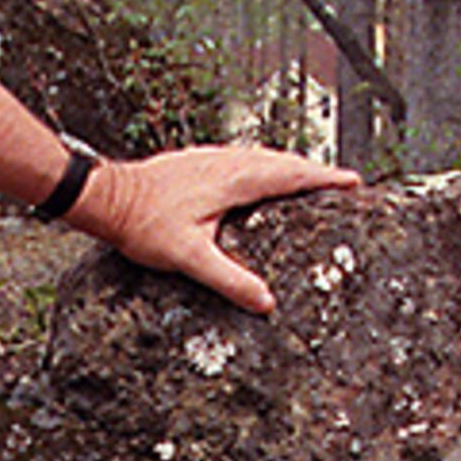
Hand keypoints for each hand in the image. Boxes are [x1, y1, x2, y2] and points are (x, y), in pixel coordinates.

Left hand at [73, 142, 359, 314]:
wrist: (106, 198)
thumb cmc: (144, 224)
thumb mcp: (188, 258)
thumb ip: (229, 280)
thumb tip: (266, 303)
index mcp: (235, 179)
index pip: (293, 175)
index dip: (325, 179)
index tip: (354, 183)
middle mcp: (227, 162)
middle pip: (283, 161)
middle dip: (314, 172)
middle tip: (341, 184)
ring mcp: (211, 159)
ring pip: (263, 158)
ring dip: (290, 167)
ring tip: (309, 182)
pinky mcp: (197, 162)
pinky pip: (244, 160)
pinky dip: (265, 168)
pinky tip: (258, 182)